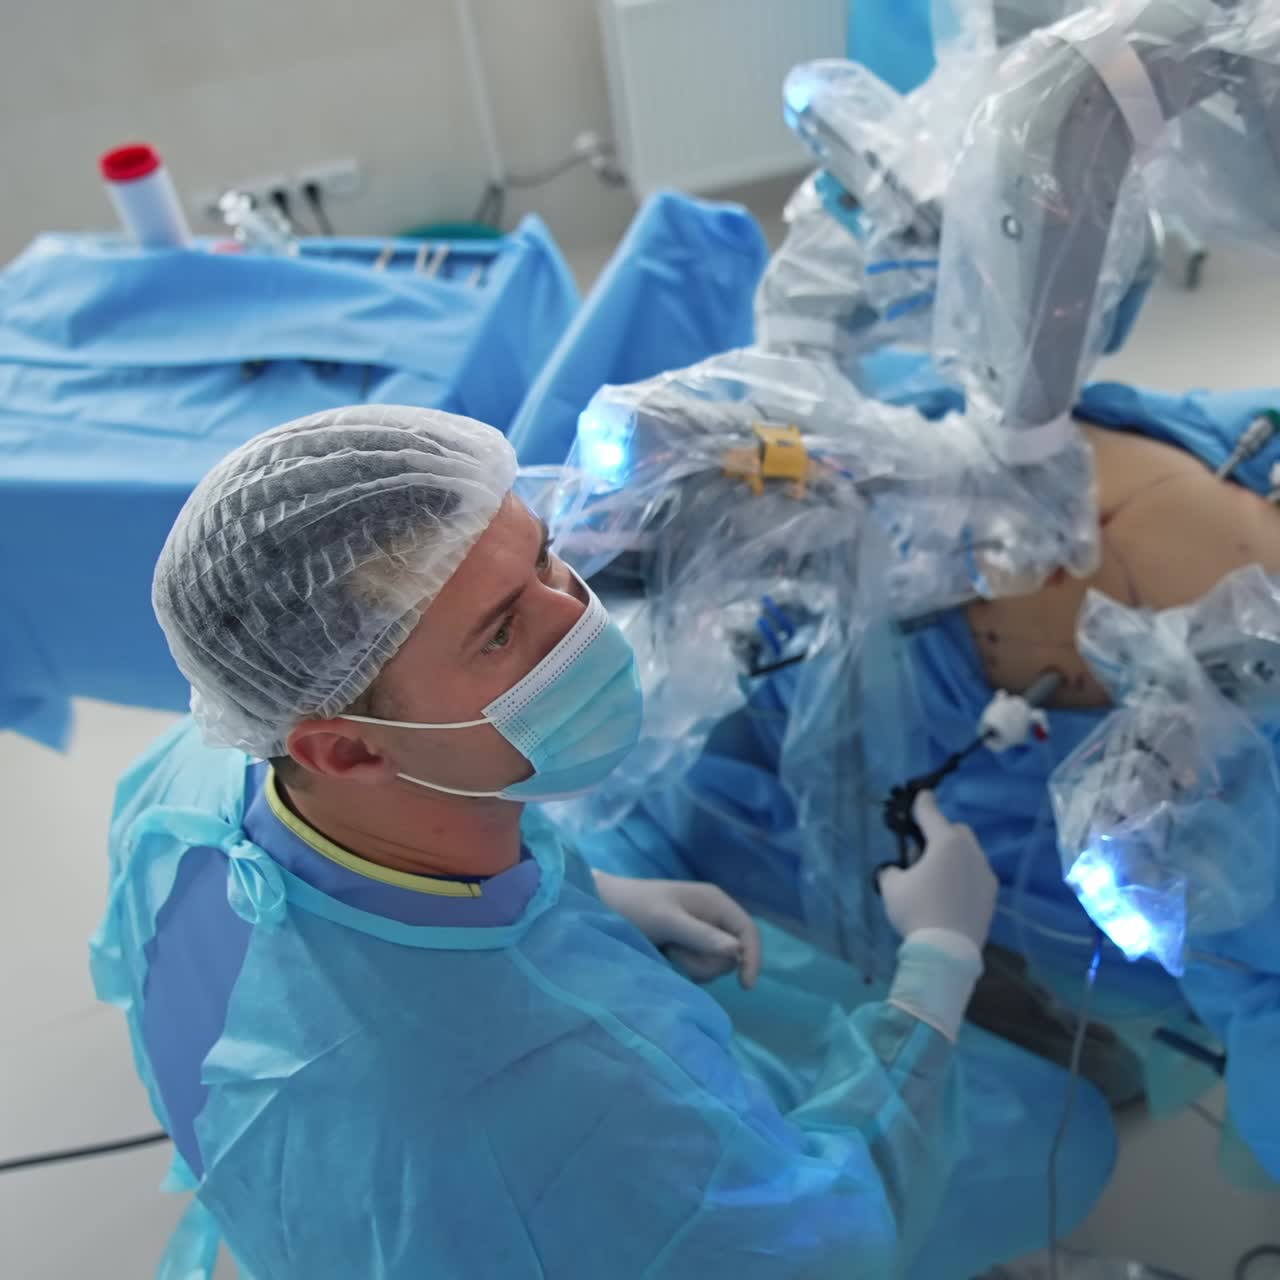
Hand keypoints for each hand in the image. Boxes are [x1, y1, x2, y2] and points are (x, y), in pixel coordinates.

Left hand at [593, 871, 762, 988]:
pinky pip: (702, 965)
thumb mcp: (667, 921)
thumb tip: (737, 951)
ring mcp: (701, 931)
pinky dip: (688, 967)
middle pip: (733, 953)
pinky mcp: (688, 944)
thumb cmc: (635, 908)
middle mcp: (713, 915)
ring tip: (668, 951)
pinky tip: (668, 956)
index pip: (748, 931)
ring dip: (695, 965)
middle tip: (677, 952)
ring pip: (717, 963)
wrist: (604, 907)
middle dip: (708, 961)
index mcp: (715, 901)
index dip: (752, 958)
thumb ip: (701, 935)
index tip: (745, 986)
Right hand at [877, 792, 996, 949]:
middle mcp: (971, 853)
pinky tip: (951, 894)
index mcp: (946, 844)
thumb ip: (892, 870)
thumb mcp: (891, 887)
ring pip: (970, 853)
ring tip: (938, 876)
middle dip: (942, 832)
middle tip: (923, 850)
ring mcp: (985, 874)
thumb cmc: (917, 912)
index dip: (922, 803)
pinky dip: (964, 876)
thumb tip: (896, 870)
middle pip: (957, 831)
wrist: (947, 952)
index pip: (931, 813)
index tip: (920, 796)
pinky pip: (977, 875)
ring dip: (955, 856)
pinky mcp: (992, 895)